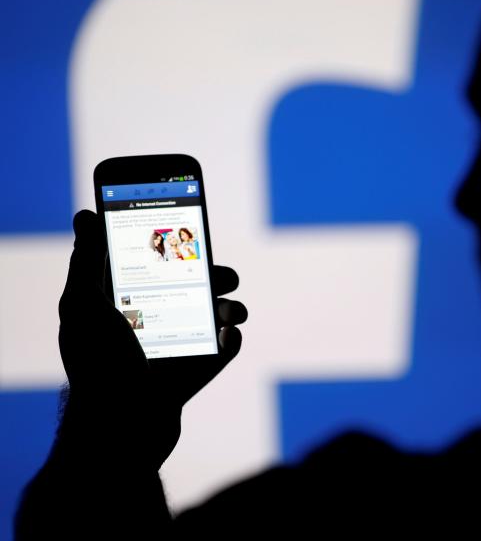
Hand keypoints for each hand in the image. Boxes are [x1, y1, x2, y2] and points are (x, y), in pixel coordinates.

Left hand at [57, 210, 246, 468]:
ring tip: (231, 313)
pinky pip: (225, 349)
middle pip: (198, 286)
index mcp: (134, 301)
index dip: (182, 247)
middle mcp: (159, 319)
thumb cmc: (96, 365)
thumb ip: (88, 260)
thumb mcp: (83, 306)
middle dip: (218, 276)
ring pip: (217, 316)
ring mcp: (181, 345)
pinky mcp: (198, 369)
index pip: (163, 264)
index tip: (195, 232)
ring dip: (232, 308)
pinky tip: (227, 337)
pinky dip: (232, 340)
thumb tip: (85, 215)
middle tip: (225, 276)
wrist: (118, 430)